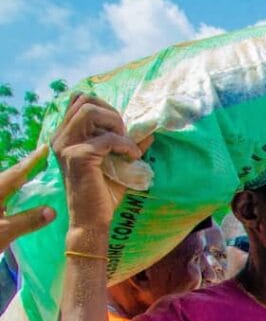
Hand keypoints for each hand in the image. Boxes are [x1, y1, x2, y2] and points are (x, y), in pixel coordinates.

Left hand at [0, 144, 55, 250]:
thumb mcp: (3, 232)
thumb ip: (27, 221)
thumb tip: (52, 210)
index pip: (16, 173)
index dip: (31, 161)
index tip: (44, 148)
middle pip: (6, 177)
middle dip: (21, 170)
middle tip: (37, 164)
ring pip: (0, 188)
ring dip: (13, 183)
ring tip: (27, 182)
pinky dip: (6, 195)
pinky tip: (10, 203)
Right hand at [51, 94, 147, 230]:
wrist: (91, 220)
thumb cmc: (102, 194)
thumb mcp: (117, 163)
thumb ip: (127, 145)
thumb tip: (149, 132)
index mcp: (65, 136)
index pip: (78, 100)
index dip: (104, 107)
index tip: (119, 128)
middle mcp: (60, 137)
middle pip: (84, 100)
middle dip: (111, 113)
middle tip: (124, 136)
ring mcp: (66, 145)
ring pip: (90, 111)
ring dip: (115, 124)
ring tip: (127, 144)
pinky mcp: (78, 156)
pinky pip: (107, 138)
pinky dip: (126, 145)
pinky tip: (132, 157)